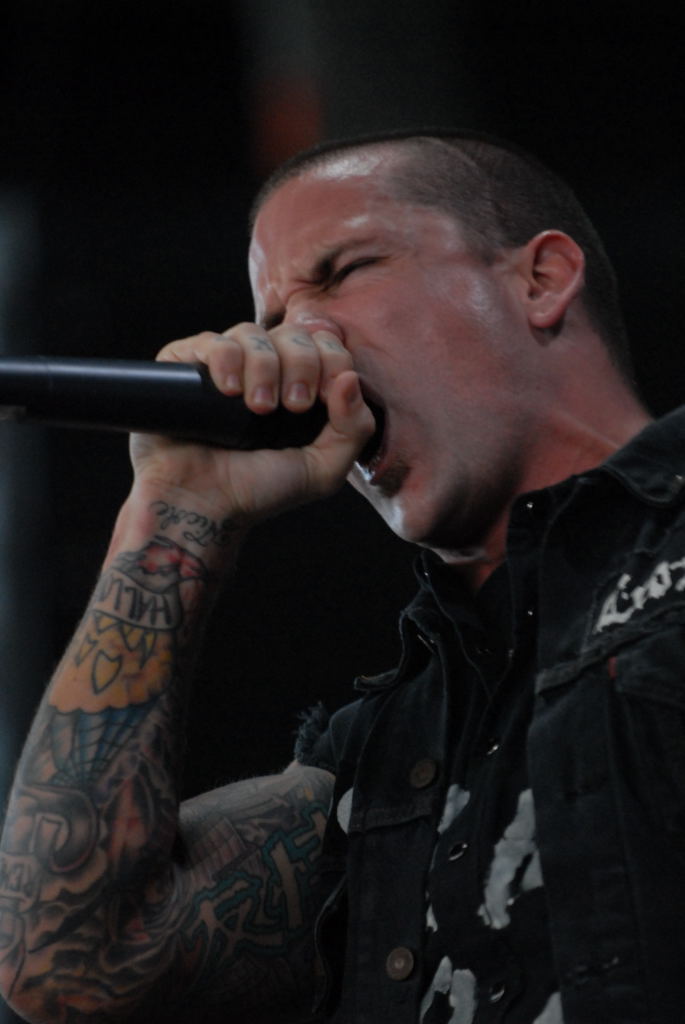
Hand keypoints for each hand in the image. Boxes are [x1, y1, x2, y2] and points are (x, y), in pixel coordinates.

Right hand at [128, 324, 374, 525]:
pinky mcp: (186, 367)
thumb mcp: (323, 470)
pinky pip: (212, 340)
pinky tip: (228, 391)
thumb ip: (354, 429)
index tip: (321, 399)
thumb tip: (351, 378)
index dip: (331, 361)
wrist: (202, 506)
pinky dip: (226, 359)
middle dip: (302, 364)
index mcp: (299, 385)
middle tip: (292, 407)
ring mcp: (225, 366)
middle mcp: (264, 370)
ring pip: (253, 333)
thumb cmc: (259, 490)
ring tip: (258, 408)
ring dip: (265, 367)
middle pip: (293, 333)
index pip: (325, 344)